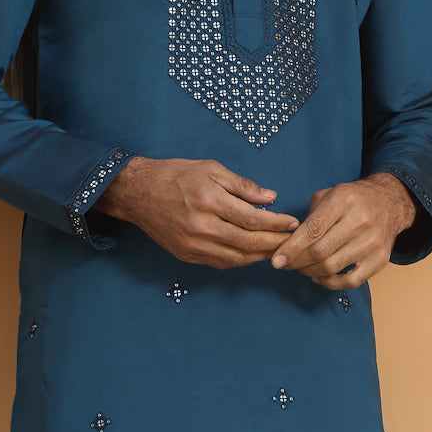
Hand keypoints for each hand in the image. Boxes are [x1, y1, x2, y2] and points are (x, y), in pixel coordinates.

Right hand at [91, 156, 298, 268]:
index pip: (253, 219)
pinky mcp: (186, 255)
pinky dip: (239, 260)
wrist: (138, 192)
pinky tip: (251, 254)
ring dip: (259, 256)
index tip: (292, 223)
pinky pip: (220, 263)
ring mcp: (193, 244)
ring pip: (236, 258)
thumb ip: (242, 186)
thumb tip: (270, 198)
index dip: (277, 223)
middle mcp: (201, 226)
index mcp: (209, 201)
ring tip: (277, 250)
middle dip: (274, 243)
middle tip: (292, 241)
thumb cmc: (175, 175)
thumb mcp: (210, 169)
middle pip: (248, 243)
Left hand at [267, 173, 417, 288]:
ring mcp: (372, 242)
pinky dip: (330, 283)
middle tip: (286, 264)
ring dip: (310, 272)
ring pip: (332, 267)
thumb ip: (310, 216)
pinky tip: (320, 277)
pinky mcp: (381, 259)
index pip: (312, 229)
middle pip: (320, 251)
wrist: (390, 202)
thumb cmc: (353, 199)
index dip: (291, 247)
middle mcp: (360, 220)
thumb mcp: (330, 194)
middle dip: (297, 262)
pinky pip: (350, 281)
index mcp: (343, 200)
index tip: (276, 260)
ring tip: (302, 268)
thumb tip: (289, 242)